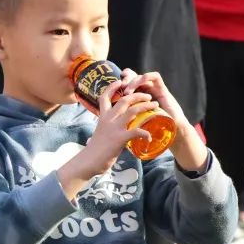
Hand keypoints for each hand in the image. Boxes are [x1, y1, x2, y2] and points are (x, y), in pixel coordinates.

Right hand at [57, 84, 155, 199]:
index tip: (121, 81)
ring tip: (154, 105)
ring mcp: (114, 128)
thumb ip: (108, 126)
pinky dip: (145, 133)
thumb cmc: (94, 149)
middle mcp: (108, 119)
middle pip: (124, 100)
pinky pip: (136, 132)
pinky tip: (150, 137)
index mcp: (102, 116)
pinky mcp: (120, 139)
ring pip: (133, 111)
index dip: (113, 87)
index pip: (105, 96)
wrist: (88, 161)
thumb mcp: (101, 132)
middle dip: (138, 95)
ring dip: (146, 106)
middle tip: (148, 95)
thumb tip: (117, 127)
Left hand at [120, 70, 206, 170]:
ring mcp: (155, 90)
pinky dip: (147, 77)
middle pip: (134, 77)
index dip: (120, 82)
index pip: (127, 84)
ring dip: (134, 81)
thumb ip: (126, 119)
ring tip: (128, 90)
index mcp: (138, 98)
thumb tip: (107, 122)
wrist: (172, 132)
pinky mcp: (163, 90)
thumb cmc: (154, 130)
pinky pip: (156, 77)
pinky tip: (141, 81)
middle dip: (126, 79)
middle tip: (121, 87)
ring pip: (142, 77)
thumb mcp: (136, 123)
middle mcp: (146, 92)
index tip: (113, 88)